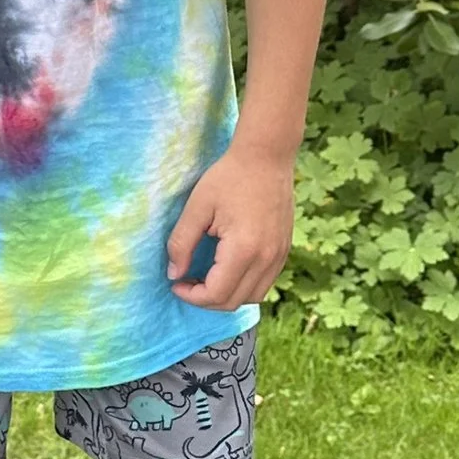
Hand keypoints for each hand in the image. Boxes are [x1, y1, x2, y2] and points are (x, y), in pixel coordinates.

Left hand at [166, 139, 296, 312]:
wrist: (266, 157)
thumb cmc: (229, 177)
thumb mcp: (197, 207)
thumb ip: (182, 243)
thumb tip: (174, 274)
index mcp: (243, 249)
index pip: (216, 294)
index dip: (192, 296)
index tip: (176, 283)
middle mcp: (266, 258)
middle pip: (234, 302)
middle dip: (205, 299)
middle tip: (186, 281)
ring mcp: (279, 256)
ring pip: (252, 297)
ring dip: (226, 296)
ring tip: (206, 278)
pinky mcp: (284, 250)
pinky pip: (264, 283)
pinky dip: (244, 286)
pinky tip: (227, 269)